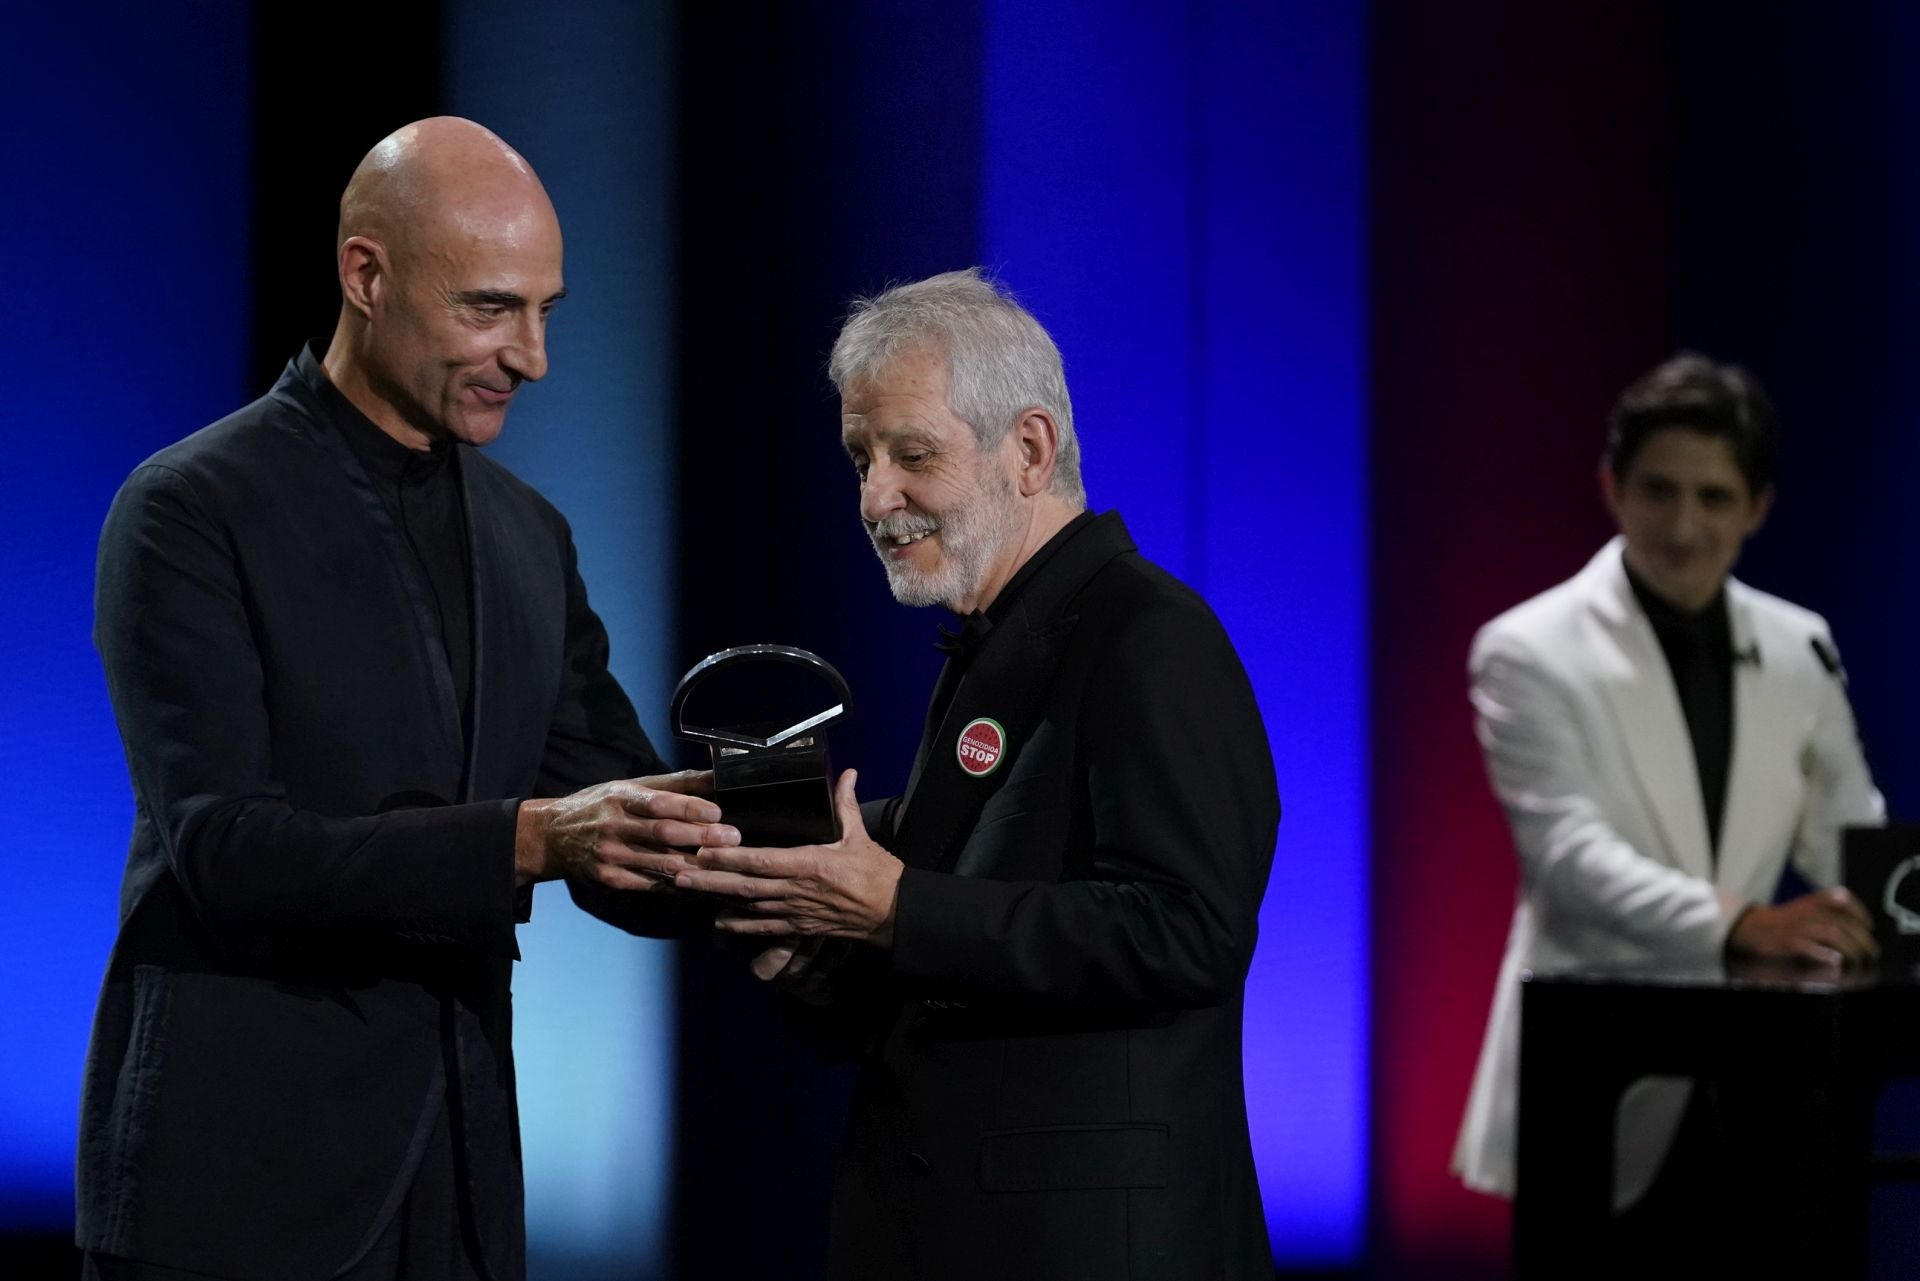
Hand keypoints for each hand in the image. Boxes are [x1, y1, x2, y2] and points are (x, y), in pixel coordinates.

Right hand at [515, 770, 738, 889]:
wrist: (553, 837)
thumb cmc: (602, 806)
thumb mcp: (631, 786)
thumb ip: (674, 784)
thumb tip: (714, 775)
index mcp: (621, 798)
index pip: (658, 802)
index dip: (689, 807)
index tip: (717, 811)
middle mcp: (615, 827)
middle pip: (663, 834)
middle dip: (701, 837)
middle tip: (733, 837)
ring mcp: (612, 857)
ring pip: (660, 864)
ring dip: (696, 865)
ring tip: (726, 863)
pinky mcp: (611, 880)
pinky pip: (652, 885)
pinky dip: (680, 886)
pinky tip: (703, 885)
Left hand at [675, 770, 902, 945]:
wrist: (891, 912)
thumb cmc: (876, 873)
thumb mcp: (860, 835)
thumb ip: (845, 804)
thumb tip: (847, 773)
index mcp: (809, 863)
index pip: (761, 860)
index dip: (729, 857)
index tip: (702, 850)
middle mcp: (796, 890)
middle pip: (744, 886)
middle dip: (709, 880)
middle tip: (678, 873)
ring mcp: (795, 911)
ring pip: (748, 906)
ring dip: (716, 899)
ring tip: (688, 892)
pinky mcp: (800, 927)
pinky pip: (764, 927)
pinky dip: (741, 925)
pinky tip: (720, 921)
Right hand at [1727, 887, 1877, 966]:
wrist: (1753, 927)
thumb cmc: (1785, 921)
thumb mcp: (1806, 905)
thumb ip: (1828, 906)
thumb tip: (1856, 918)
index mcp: (1813, 900)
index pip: (1843, 901)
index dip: (1860, 913)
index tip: (1869, 925)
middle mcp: (1808, 911)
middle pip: (1844, 923)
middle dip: (1862, 940)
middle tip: (1871, 952)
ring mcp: (1799, 927)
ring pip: (1834, 935)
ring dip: (1851, 949)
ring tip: (1858, 960)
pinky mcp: (1790, 942)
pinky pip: (1812, 948)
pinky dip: (1826, 955)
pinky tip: (1835, 960)